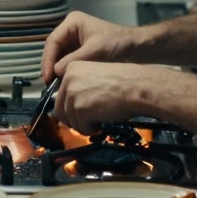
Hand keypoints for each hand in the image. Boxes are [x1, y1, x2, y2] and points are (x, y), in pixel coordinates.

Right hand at [42, 11, 144, 81]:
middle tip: (50, 85)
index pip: (52, 42)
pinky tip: (65, 83)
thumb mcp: (96, 51)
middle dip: (51, 67)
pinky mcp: (80, 52)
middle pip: (53, 50)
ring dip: (57, 71)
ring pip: (59, 57)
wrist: (139, 48)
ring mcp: (74, 41)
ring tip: (55, 87)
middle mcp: (70, 30)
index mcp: (72, 23)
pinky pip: (67, 62)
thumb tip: (56, 72)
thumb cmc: (119, 44)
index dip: (47, 60)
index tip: (48, 77)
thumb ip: (74, 60)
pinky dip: (65, 72)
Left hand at [53, 61, 171, 133]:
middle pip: (60, 110)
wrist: (136, 87)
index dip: (72, 108)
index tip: (85, 110)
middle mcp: (67, 79)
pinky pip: (80, 127)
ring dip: (84, 124)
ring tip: (100, 118)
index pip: (60, 95)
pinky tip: (102, 121)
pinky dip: (91, 129)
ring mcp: (72, 94)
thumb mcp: (94, 80)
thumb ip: (78, 90)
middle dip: (75, 119)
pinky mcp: (79, 108)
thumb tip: (66, 111)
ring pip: (69, 120)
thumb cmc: (123, 83)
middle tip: (91, 120)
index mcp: (71, 68)